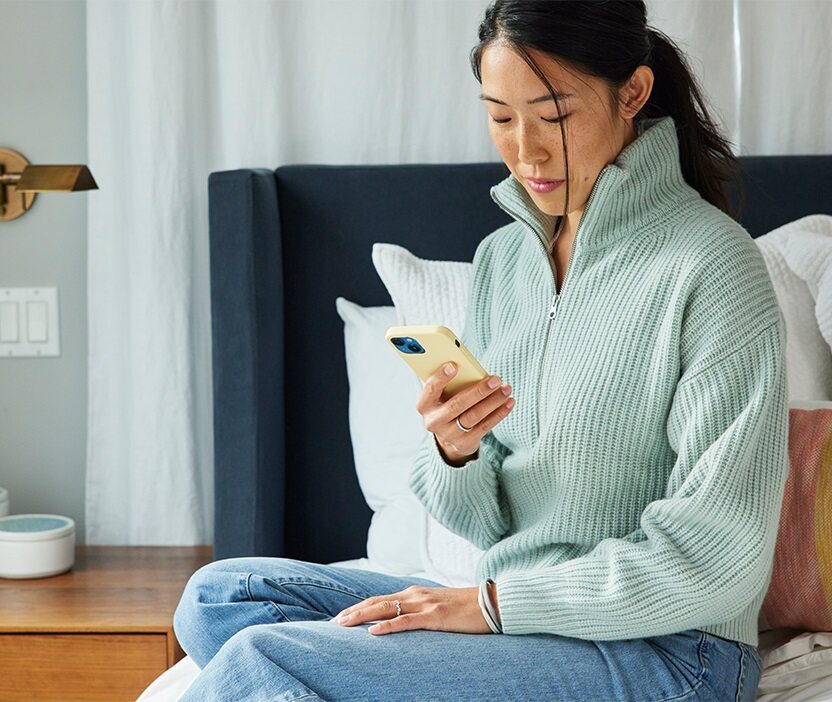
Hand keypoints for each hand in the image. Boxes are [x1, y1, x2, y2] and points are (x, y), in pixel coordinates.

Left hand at [333, 583, 499, 634]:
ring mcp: (425, 604)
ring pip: (385, 609)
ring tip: (343, 625)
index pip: (379, 599)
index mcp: (415, 593)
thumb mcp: (438, 607)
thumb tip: (402, 622)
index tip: (341, 617)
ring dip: (361, 617)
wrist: (493, 603)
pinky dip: (387, 626)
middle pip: (376, 602)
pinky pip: (407, 622)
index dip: (359, 607)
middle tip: (334, 623)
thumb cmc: (467, 609)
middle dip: (353, 612)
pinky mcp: (435, 616)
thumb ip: (419, 612)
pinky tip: (372, 633)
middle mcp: (416, 595)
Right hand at [416, 362, 514, 461]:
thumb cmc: (447, 404)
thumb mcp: (442, 395)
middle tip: (495, 379)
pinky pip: (485, 426)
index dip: (440, 378)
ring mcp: (450, 434)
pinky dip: (499, 413)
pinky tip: (509, 402)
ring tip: (506, 389)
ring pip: (474, 416)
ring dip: (493, 401)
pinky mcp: (465, 442)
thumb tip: (473, 369)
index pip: (431, 389)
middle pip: (458, 404)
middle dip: (479, 391)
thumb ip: (451, 383)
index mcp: (425, 405)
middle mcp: (434, 421)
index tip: (453, 365)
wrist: (449, 436)